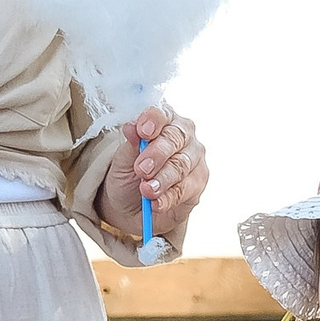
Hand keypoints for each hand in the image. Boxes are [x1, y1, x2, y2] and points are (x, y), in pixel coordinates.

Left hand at [94, 106, 208, 239]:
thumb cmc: (127, 175)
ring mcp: (193, 159)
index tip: (142, 132)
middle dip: (156, 154)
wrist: (130, 206)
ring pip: (181, 165)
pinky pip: (185, 189)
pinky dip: (168, 198)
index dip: (153, 120)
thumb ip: (130, 143)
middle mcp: (182, 136)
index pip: (162, 114)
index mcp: (163, 121)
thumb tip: (131, 127)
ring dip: (161, 179)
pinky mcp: (198, 183)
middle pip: (175, 139)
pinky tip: (155, 203)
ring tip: (146, 190)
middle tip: (141, 169)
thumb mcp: (122, 159)